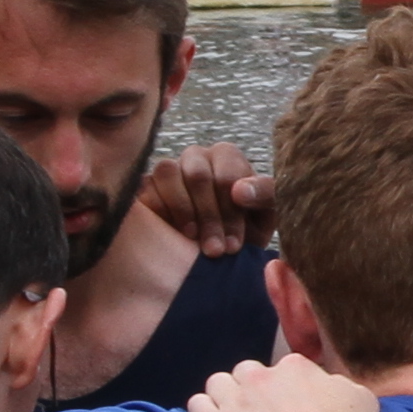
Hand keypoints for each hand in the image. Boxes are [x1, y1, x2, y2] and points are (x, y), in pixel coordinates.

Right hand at [134, 139, 273, 253]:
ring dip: (182, 210)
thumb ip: (265, 195)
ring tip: (192, 239)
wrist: (219, 255)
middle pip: (197, 175)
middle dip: (209, 216)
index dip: (231, 211)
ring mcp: (169, 170)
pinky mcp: (145, 187)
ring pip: (167, 172)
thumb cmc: (247, 229)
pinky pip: (145, 189)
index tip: (234, 244)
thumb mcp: (267, 214)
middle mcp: (196, 157)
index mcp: (226, 156)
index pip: (227, 175)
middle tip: (216, 250)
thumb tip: (240, 191)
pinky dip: (159, 212)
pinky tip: (172, 235)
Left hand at [186, 354, 396, 411]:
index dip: (283, 392)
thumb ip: (338, 386)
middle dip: (251, 392)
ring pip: (217, 384)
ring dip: (224, 399)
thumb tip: (329, 387)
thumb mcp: (361, 400)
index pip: (280, 371)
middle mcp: (264, 376)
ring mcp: (239, 400)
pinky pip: (197, 406)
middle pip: (246, 373)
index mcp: (297, 368)